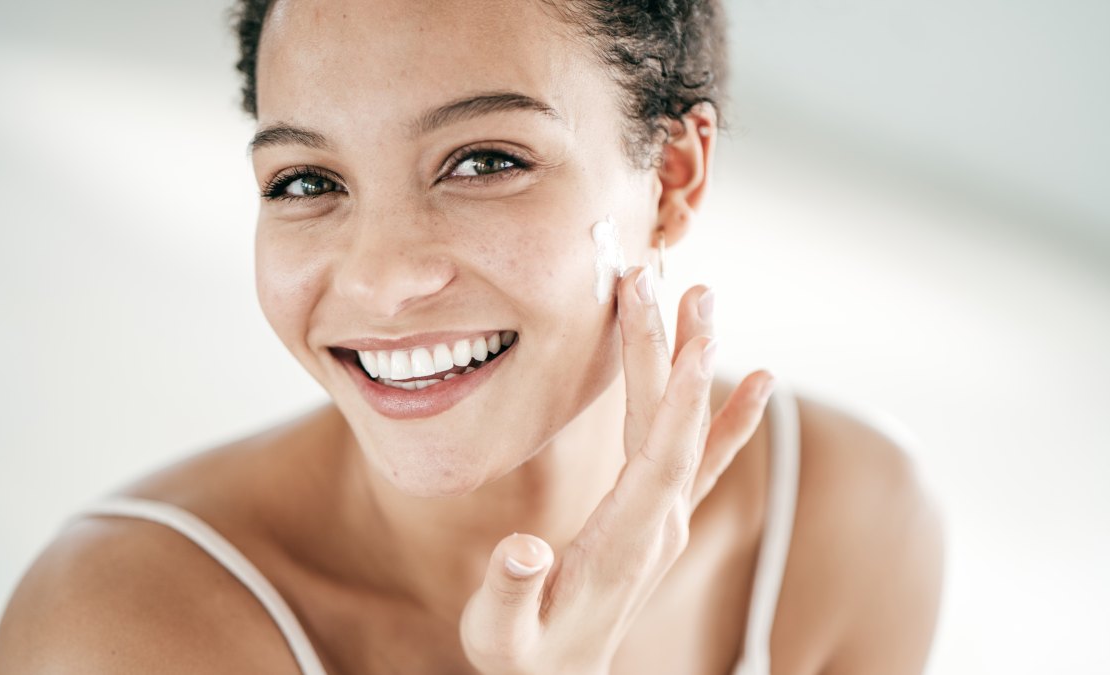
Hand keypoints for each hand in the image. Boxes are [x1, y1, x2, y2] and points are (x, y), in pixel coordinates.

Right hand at [459, 265, 776, 674]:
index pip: (661, 455)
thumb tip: (524, 552)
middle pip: (676, 424)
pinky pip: (706, 458)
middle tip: (661, 279)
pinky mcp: (662, 517)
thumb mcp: (501, 637)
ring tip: (700, 299)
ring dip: (694, 361)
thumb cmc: (526, 657)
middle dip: (671, 349)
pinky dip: (733, 417)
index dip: (675, 395)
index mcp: (625, 542)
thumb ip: (511, 593)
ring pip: (689, 428)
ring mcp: (667, 519)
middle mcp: (660, 524)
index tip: (680, 332)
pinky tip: (758, 381)